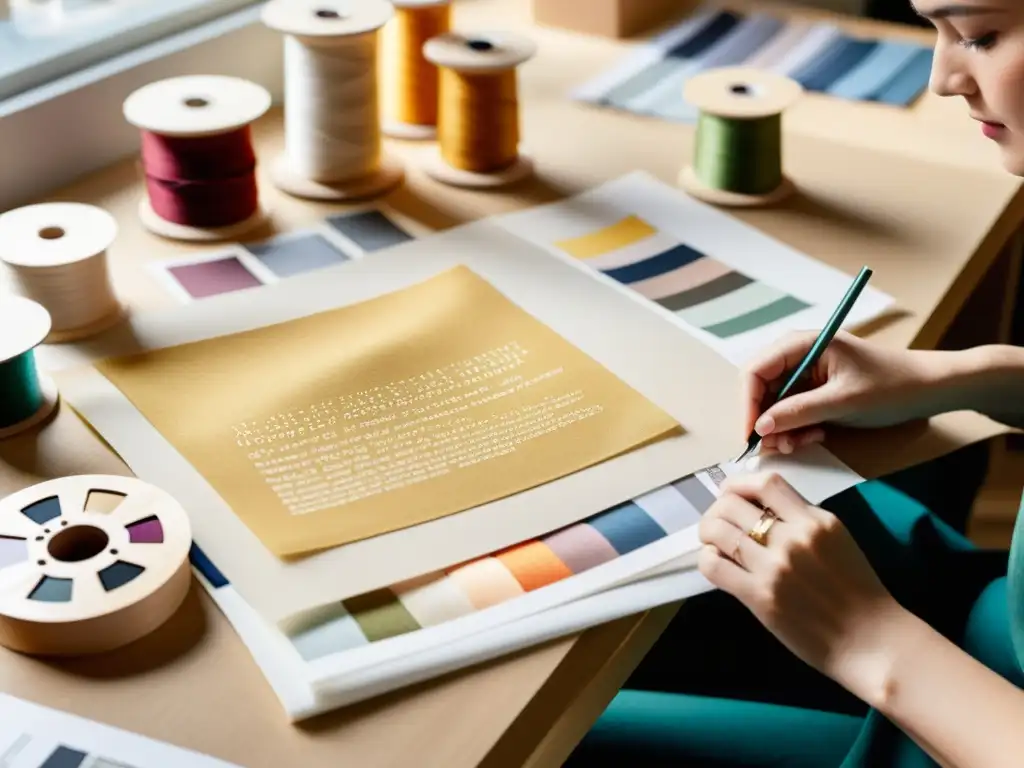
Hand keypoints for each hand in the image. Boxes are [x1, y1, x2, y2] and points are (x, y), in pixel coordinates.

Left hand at [697, 471, 908, 700]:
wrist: (869, 640)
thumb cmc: (857, 592)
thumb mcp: (837, 539)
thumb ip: (801, 520)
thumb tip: (758, 509)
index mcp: (815, 520)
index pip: (766, 482)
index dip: (738, 484)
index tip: (730, 495)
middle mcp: (793, 537)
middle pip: (731, 504)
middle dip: (716, 510)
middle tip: (717, 524)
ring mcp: (774, 567)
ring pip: (718, 531)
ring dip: (707, 533)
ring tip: (712, 543)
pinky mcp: (759, 596)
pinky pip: (714, 565)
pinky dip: (706, 559)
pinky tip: (715, 563)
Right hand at [743, 330, 945, 453]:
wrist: (928, 390)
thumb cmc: (890, 386)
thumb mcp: (843, 401)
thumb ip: (799, 411)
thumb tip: (760, 427)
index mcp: (803, 343)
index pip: (756, 370)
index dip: (748, 403)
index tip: (751, 434)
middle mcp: (798, 355)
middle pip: (760, 388)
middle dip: (766, 419)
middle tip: (778, 445)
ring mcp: (806, 374)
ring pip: (774, 404)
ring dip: (782, 428)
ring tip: (803, 442)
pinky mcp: (814, 391)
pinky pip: (791, 412)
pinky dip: (796, 428)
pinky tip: (815, 435)